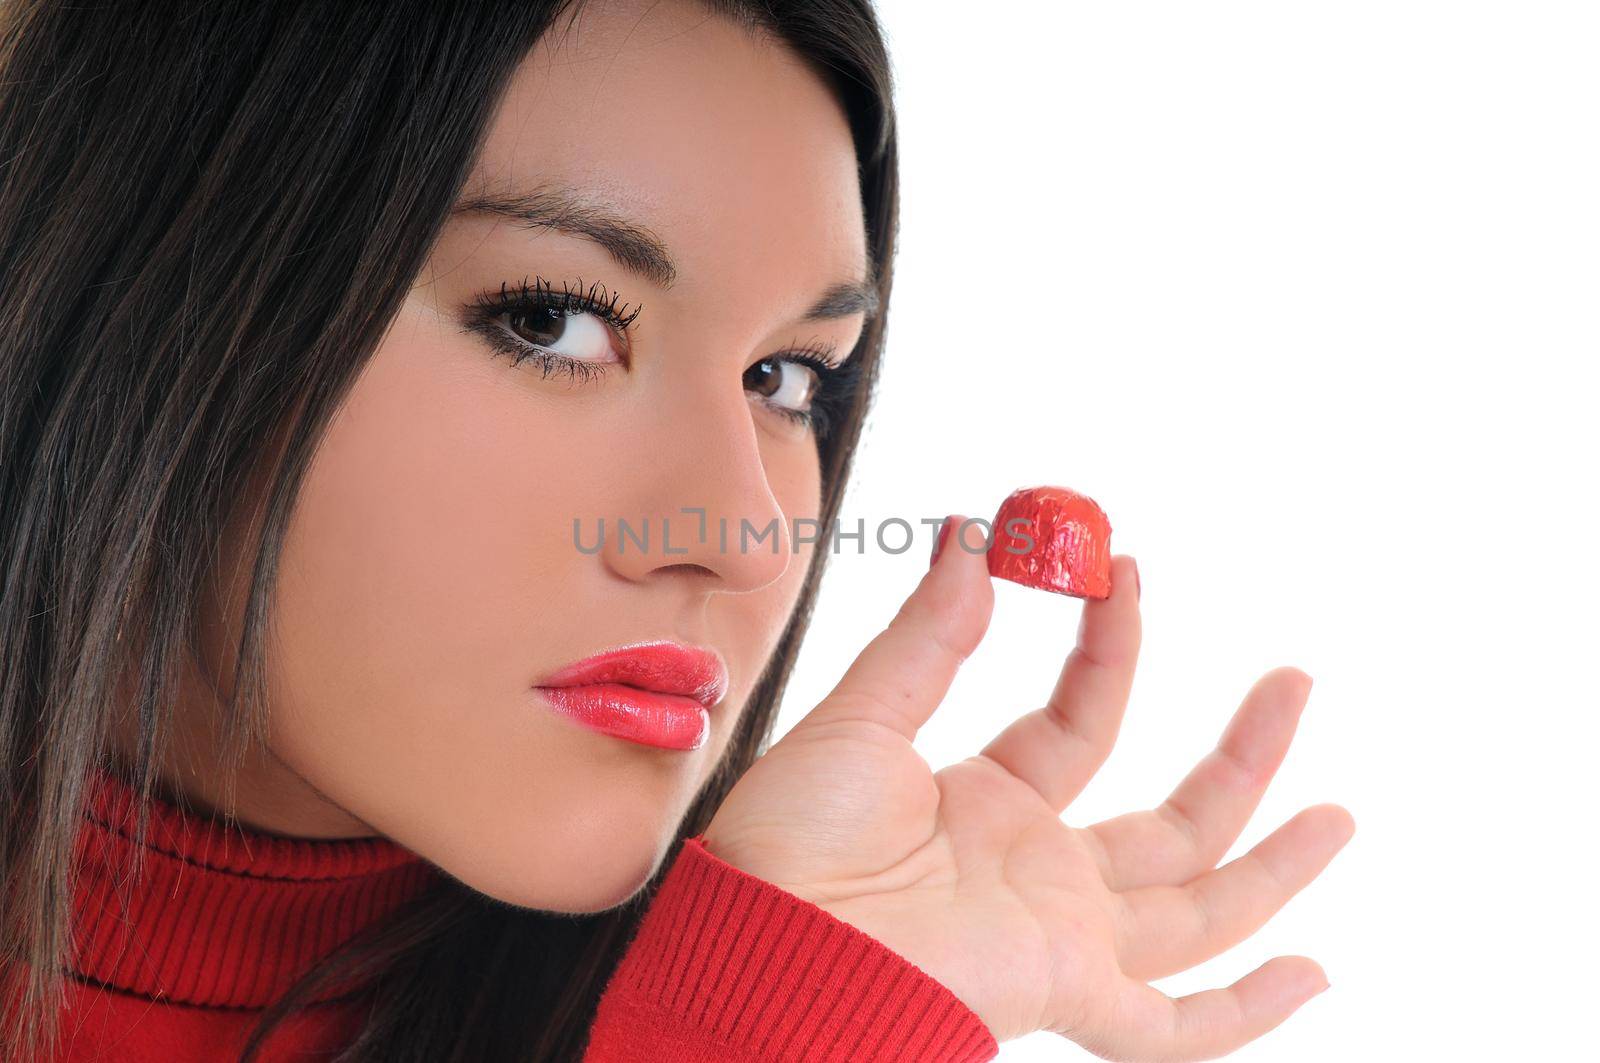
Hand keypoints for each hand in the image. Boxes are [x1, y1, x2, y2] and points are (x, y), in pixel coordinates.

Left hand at [701, 514, 1355, 1060]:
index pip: (1082, 720)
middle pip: (1169, 815)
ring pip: (1198, 906)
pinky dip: (1248, 1010)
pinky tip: (1313, 970)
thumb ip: (930, 636)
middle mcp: (1038, 870)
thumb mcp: (862, 718)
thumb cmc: (786, 843)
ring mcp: (1063, 936)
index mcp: (986, 802)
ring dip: (1273, 862)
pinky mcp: (1069, 994)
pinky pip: (1177, 1026)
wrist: (759, 946)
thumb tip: (971, 534)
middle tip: (1295, 681)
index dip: (1112, 647)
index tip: (1127, 569)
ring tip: (1341, 814)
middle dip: (1239, 752)